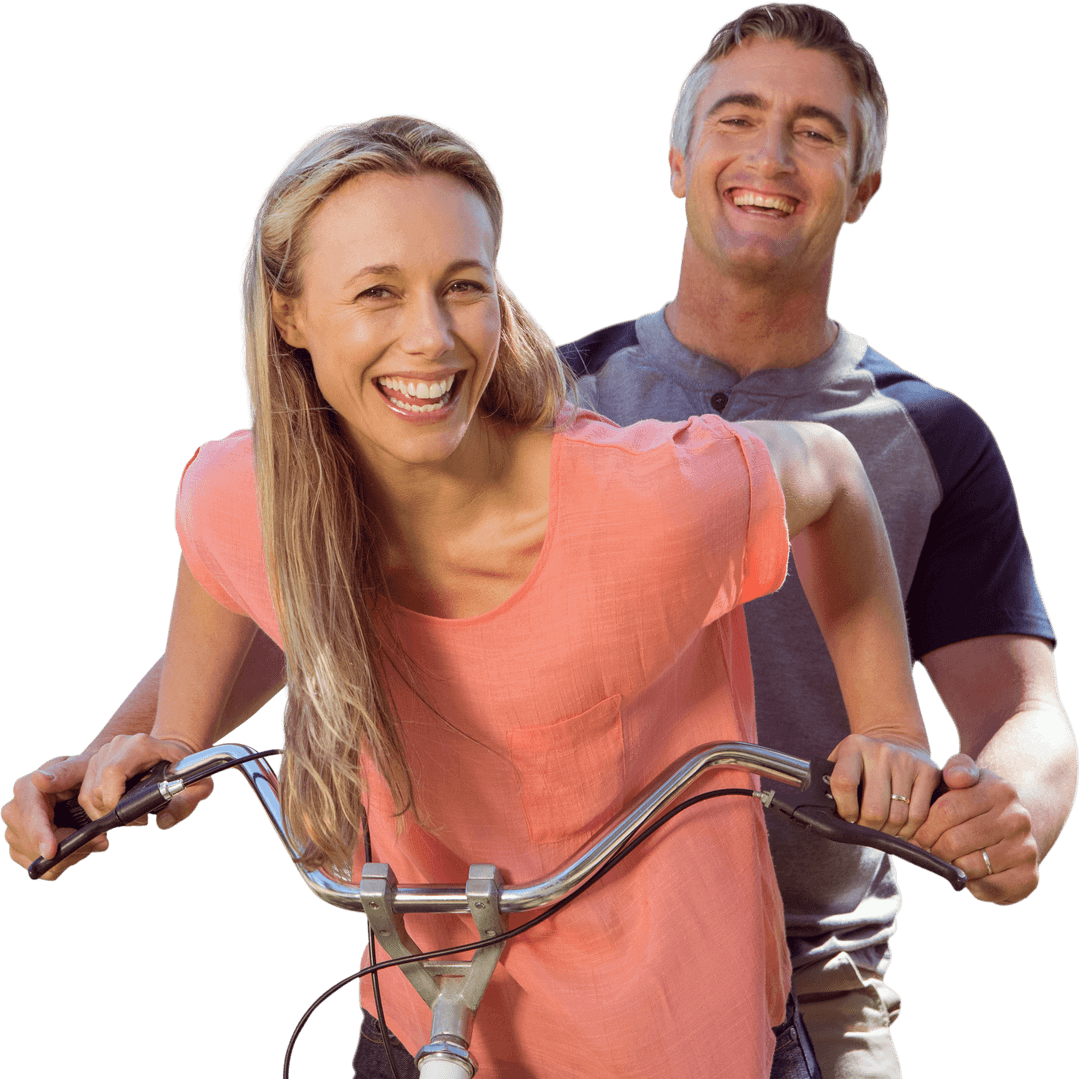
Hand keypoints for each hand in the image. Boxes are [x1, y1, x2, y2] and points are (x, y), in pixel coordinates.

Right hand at [3, 755, 110, 879]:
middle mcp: (14, 812)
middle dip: (68, 848)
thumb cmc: (85, 771)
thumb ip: (64, 772)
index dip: (40, 836)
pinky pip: (42, 869)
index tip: (51, 852)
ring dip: (70, 856)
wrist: (86, 782)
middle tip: (101, 841)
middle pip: (32, 844)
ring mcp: (16, 833)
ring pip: (38, 860)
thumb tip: (39, 778)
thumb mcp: (81, 765)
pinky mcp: (23, 849)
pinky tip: (81, 849)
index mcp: (26, 790)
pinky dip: (65, 864)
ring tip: (95, 841)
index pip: (29, 818)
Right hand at [80, 733, 213, 825]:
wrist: (175, 754)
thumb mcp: (198, 785)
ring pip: (88, 795)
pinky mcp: (95, 764)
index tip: (133, 816)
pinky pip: (84, 794)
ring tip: (130, 814)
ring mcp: (104, 753)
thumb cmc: (186, 770)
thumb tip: (163, 821)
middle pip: (97, 789)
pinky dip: (97, 809)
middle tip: (138, 818)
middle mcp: (118, 745)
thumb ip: (187, 803)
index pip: (113, 772)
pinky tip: (118, 810)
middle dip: (113, 812)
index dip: (114, 799)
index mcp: (141, 745)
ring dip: (104, 813)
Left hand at [827, 733, 939, 838]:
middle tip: (866, 829)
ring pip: (898, 816)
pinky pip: (919, 815)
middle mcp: (881, 751)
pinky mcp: (928, 771)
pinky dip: (909, 829)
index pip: (844, 783)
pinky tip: (901, 826)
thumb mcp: (842, 761)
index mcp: (853, 747)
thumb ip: (831, 783)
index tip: (847, 817)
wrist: (897, 740)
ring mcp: (907, 760)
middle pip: (874, 809)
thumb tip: (823, 814)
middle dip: (868, 828)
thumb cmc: (863, 760)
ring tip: (882, 828)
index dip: (844, 809)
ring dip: (888, 832)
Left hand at [912, 753, 1038, 904]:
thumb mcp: (965, 777)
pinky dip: (971, 886)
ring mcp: (1027, 849)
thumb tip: (957, 778)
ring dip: (950, 866)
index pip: (946, 810)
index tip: (917, 833)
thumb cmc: (973, 800)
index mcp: (1000, 790)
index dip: (925, 826)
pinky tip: (968, 874)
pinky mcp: (1029, 878)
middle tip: (927, 849)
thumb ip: (957, 768)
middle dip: (933, 848)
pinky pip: (988, 889)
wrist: (1010, 827)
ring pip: (969, 867)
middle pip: (955, 841)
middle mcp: (1018, 819)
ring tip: (947, 858)